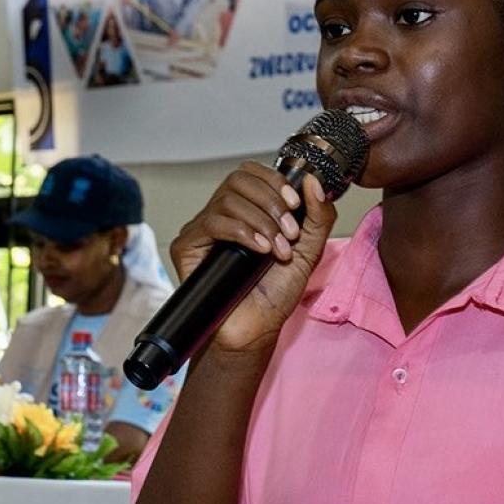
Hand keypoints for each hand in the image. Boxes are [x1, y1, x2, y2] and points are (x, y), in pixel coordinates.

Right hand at [168, 164, 335, 353]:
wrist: (255, 330)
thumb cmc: (275, 295)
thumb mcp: (309, 251)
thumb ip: (317, 215)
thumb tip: (311, 180)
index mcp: (247, 210)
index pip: (251, 173)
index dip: (274, 180)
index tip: (295, 202)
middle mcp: (221, 215)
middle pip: (238, 179)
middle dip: (271, 201)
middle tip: (289, 232)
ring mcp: (202, 230)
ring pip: (227, 200)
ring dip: (261, 221)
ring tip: (278, 249)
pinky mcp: (186, 247)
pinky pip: (211, 223)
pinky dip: (242, 232)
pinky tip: (259, 250)